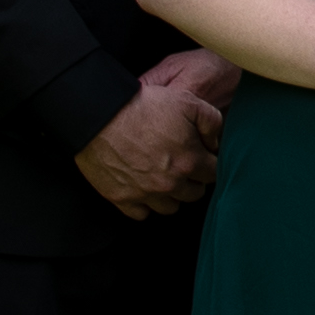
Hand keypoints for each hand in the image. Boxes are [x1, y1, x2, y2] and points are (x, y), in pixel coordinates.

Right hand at [75, 51, 234, 217]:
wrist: (99, 115)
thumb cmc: (143, 106)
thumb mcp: (187, 100)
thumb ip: (211, 121)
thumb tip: (215, 143)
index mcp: (189, 161)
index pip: (213, 175)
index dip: (210, 164)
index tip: (203, 157)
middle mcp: (169, 183)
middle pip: (194, 194)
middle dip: (193, 180)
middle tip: (183, 165)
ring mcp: (144, 193)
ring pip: (170, 207)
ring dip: (171, 195)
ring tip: (164, 177)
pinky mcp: (121, 198)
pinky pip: (141, 213)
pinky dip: (144, 204)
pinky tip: (143, 188)